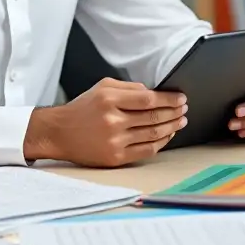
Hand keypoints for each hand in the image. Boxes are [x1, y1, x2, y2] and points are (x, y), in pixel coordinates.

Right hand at [24, 77, 187, 166]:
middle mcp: (112, 120)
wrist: (59, 133)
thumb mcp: (102, 87)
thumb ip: (129, 87)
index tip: (181, 98)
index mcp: (109, 99)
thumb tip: (154, 93)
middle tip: (184, 109)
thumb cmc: (83, 108)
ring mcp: (115, 141)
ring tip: (181, 121)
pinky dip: (161, 143)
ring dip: (172, 127)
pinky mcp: (115, 157)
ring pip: (153, 134)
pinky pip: (146, 151)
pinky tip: (167, 135)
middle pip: (154, 117)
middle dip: (174, 112)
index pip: (148, 99)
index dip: (169, 99)